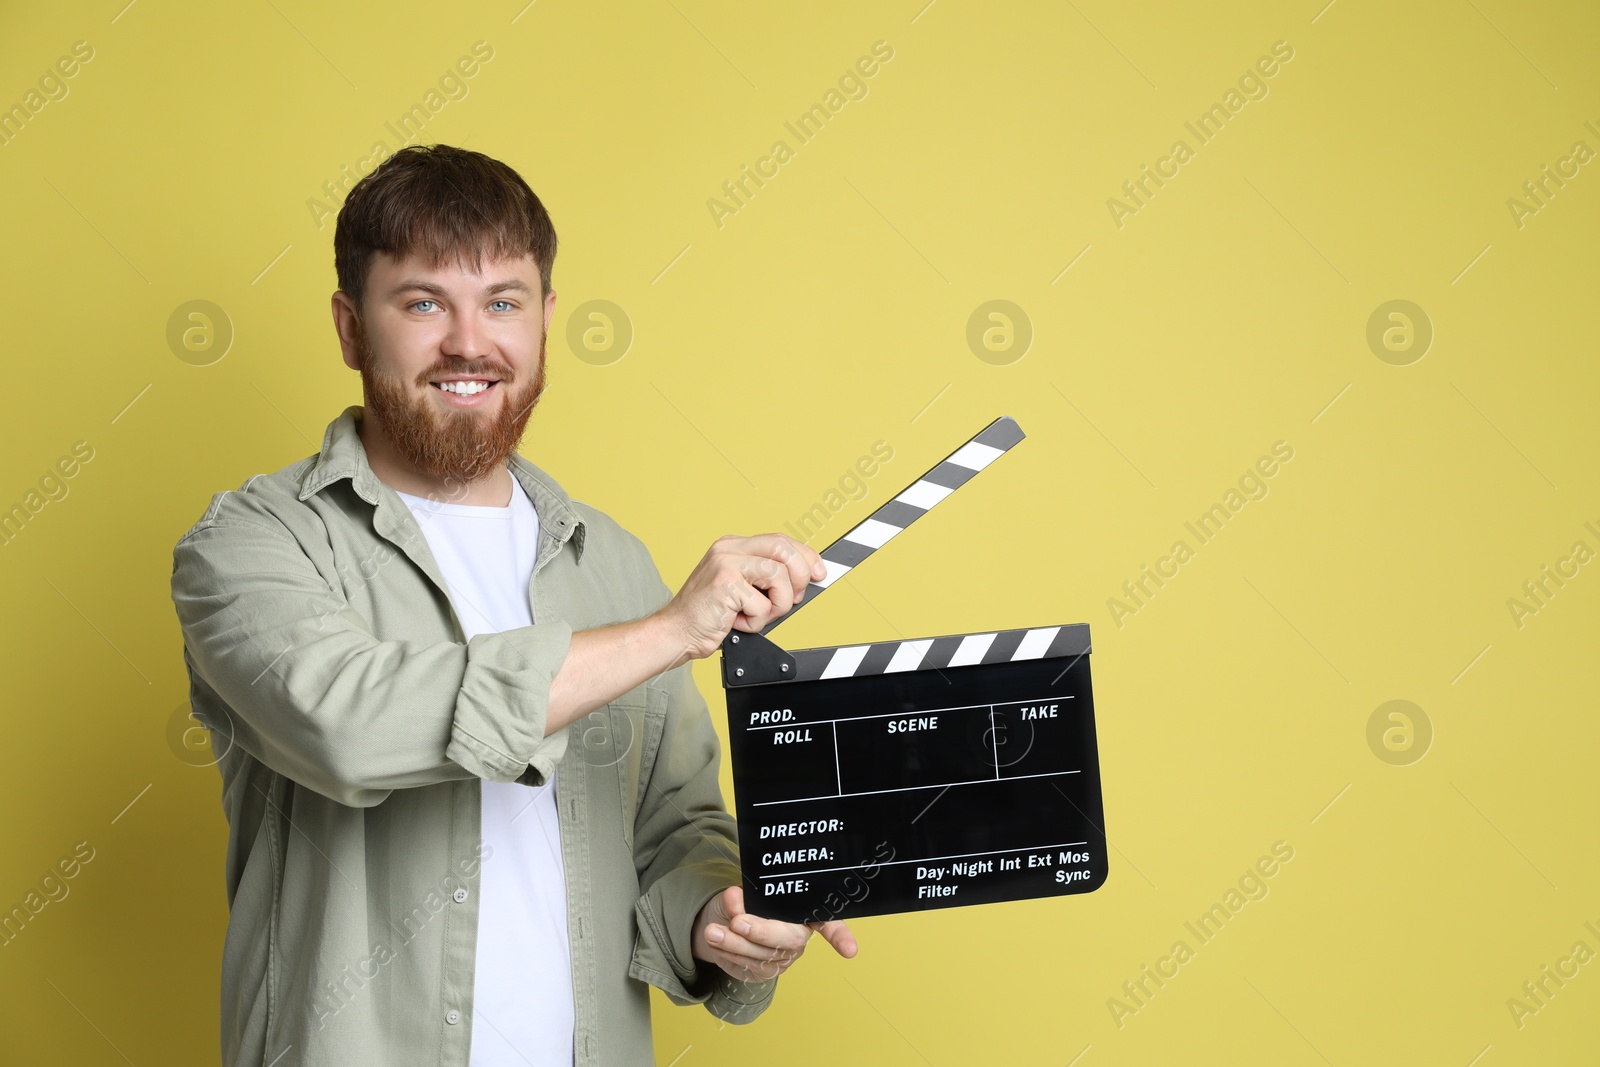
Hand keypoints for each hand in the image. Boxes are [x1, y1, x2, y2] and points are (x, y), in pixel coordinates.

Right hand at [659, 534, 826, 663]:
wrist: (676, 632)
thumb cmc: (708, 615)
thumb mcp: (741, 589)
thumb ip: (766, 578)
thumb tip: (805, 578)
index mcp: (733, 546)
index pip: (780, 540)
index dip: (805, 555)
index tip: (819, 571)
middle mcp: (729, 549)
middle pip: (783, 549)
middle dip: (799, 576)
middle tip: (792, 598)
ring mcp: (726, 564)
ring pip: (778, 577)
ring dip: (776, 605)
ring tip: (756, 615)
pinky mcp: (725, 584)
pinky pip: (762, 605)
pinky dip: (756, 622)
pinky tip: (737, 621)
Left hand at [691, 886, 856, 982]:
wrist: (722, 920)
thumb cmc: (742, 902)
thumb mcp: (740, 893)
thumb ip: (739, 897)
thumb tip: (734, 898)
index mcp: (802, 911)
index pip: (829, 922)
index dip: (841, 936)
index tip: (850, 950)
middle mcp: (799, 936)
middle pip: (790, 939)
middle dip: (762, 932)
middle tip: (737, 922)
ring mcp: (783, 957)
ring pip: (763, 955)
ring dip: (734, 943)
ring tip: (712, 931)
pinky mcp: (765, 972)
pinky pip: (746, 967)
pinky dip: (727, 953)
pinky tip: (715, 942)